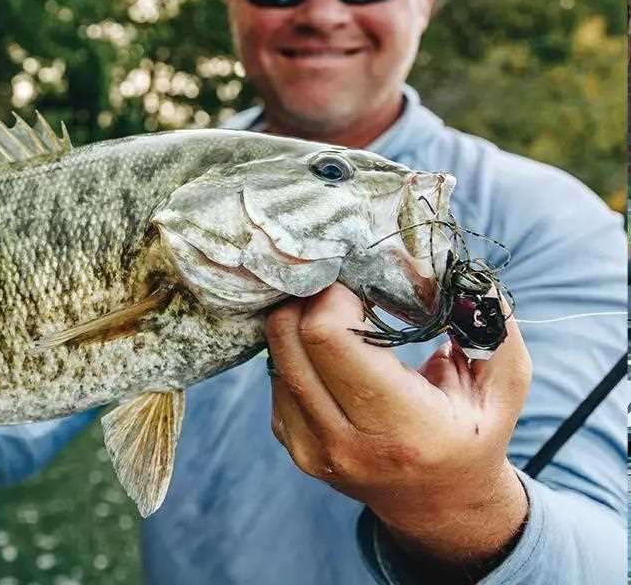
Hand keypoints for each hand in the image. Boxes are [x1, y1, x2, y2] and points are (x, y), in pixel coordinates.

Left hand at [266, 284, 531, 570]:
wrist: (440, 506)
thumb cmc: (474, 434)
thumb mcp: (504, 385)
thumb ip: (489, 326)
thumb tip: (458, 272)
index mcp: (402, 427)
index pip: (329, 337)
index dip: (336, 295)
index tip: (362, 283)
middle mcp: (346, 443)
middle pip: (289, 337)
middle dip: (310, 297)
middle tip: (342, 287)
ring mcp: (311, 449)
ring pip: (274, 354)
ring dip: (299, 322)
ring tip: (339, 316)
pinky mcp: (292, 445)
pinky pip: (275, 376)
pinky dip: (295, 352)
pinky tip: (330, 351)